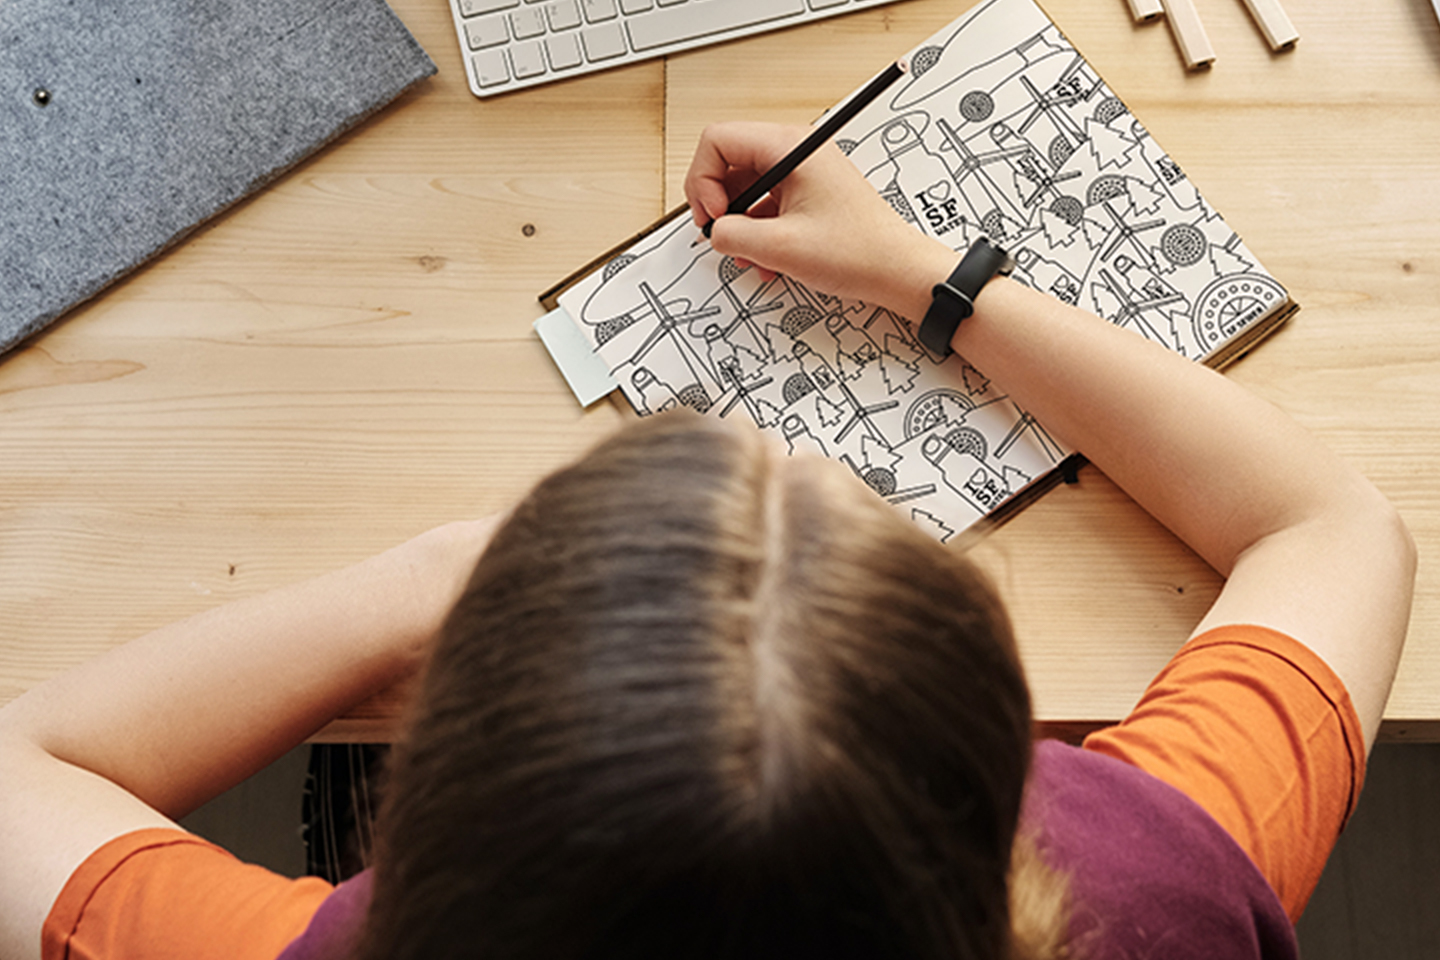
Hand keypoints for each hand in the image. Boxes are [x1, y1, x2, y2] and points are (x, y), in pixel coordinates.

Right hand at [683, 122, 954, 318]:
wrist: (897, 270)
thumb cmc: (858, 251)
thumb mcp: (780, 248)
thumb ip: (732, 235)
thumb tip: (713, 232)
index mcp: (790, 147)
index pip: (717, 140)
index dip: (703, 180)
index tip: (714, 216)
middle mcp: (796, 151)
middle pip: (728, 162)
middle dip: (718, 203)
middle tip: (721, 235)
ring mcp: (803, 172)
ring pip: (745, 187)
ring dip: (738, 223)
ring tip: (748, 254)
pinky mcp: (808, 193)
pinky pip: (766, 204)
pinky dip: (757, 230)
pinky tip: (767, 258)